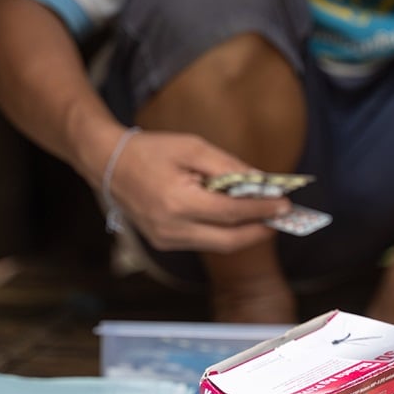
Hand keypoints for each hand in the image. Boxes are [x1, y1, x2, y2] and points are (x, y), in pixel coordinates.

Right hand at [104, 130, 290, 252]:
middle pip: (229, 240)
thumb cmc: (151, 151)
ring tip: (264, 217)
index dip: (261, 209)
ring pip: (217, 245)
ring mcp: (166, 240)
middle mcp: (171, 228)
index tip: (284, 203)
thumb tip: (261, 182)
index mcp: (177, 202)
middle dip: (259, 230)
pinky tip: (236, 218)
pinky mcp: (164, 243)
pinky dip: (223, 231)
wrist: (108, 164)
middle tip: (281, 218)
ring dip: (244, 233)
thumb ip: (228, 166)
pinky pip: (203, 241)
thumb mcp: (193, 147)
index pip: (231, 212)